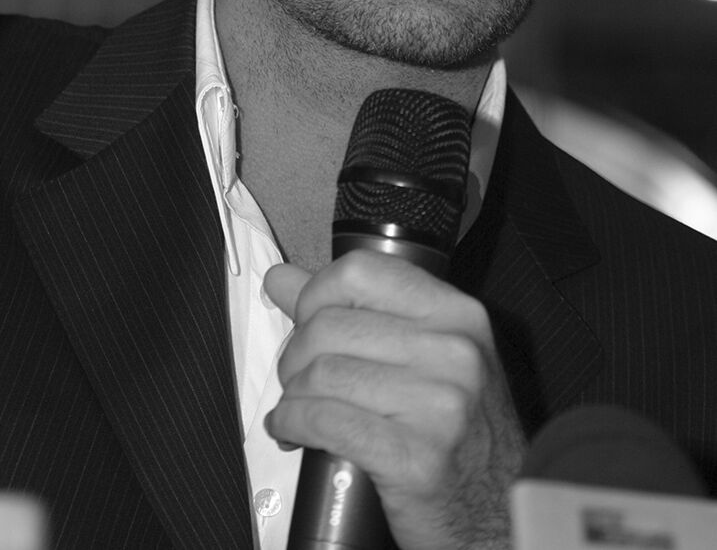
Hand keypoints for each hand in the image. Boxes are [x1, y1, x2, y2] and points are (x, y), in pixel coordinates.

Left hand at [263, 252, 525, 549]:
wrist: (499, 511)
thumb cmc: (457, 431)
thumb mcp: (424, 355)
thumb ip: (353, 310)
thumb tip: (282, 279)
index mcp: (457, 314)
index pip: (361, 271)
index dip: (315, 293)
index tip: (305, 318)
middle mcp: (455, 351)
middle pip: (330, 325)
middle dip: (295, 354)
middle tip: (295, 377)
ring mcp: (440, 404)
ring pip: (322, 374)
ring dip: (292, 394)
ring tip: (296, 407)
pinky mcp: (416, 459)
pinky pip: (325, 421)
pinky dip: (292, 423)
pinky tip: (291, 429)